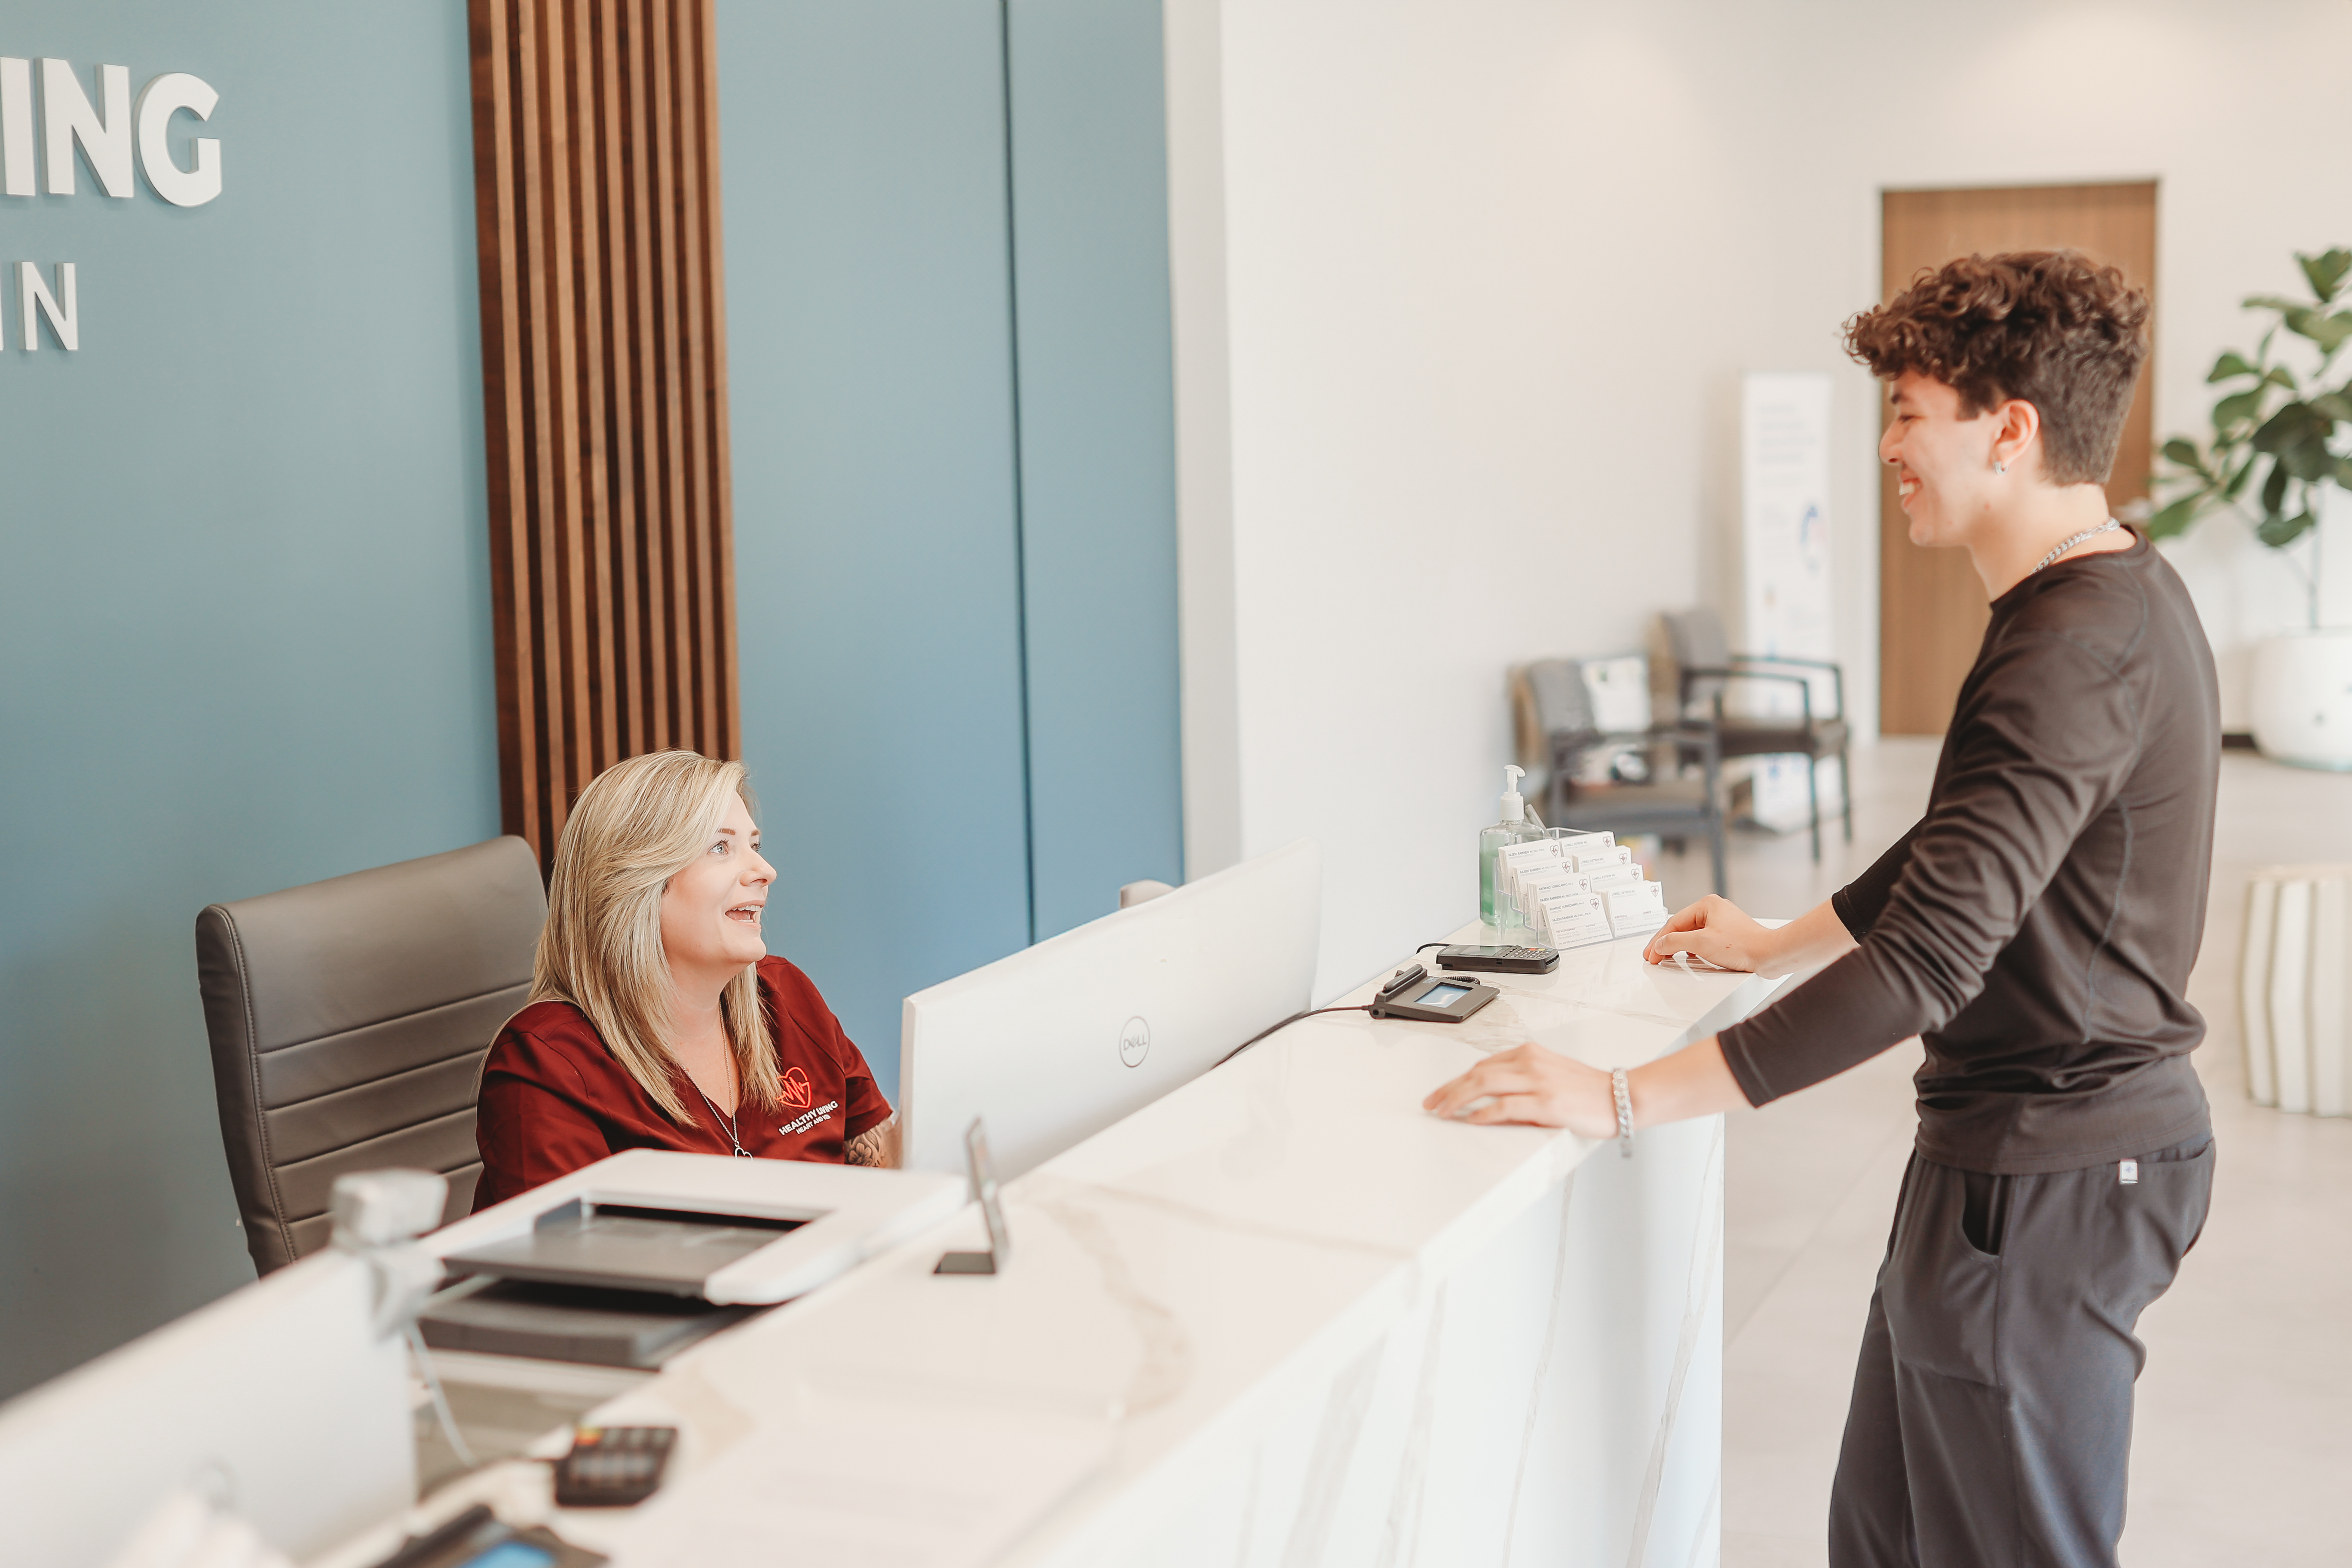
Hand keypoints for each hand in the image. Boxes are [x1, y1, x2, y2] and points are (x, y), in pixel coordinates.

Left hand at [1421, 1043, 1617, 1135]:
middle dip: (1448, 1088)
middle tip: (1431, 1102)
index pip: (1483, 1065)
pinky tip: (1472, 1120)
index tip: (1441, 1092)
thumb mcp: (1551, 1076)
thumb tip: (1489, 1100)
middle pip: (1477, 1073)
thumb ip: (1521, 1081)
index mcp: (1530, 1054)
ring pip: (1485, 1084)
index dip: (1458, 1079)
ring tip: (1443, 1111)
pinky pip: (1506, 1107)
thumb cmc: (1589, 1090)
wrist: (1623, 1097)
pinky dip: (1485, 1113)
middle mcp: (1531, 1062)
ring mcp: (1538, 1081)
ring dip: (1458, 1099)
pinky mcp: (1547, 1102)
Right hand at [1643, 894, 1777, 971]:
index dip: (1659, 940)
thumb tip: (1659, 945)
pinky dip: (1693, 949)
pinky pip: (1703, 940)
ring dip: (1679, 946)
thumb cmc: (1743, 946)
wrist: (1770, 955)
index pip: (1674, 922)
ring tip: (1667, 957)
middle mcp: (1714, 910)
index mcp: (1707, 904)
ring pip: (1692, 934)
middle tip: (1654, 957)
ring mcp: (1722, 922)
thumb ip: (1675, 942)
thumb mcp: (1701, 943)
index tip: (1650, 955)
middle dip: (1666, 943)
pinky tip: (1690, 957)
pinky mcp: (1729, 935)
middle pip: (1681, 927)